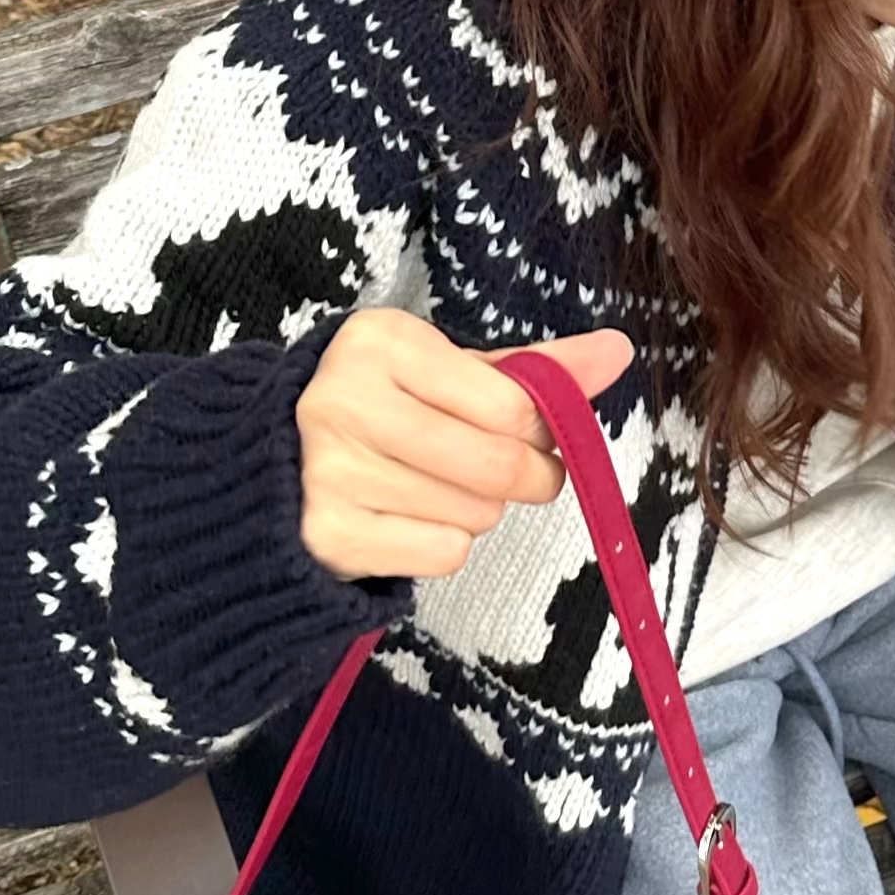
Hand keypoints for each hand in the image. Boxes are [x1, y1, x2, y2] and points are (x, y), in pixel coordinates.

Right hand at [296, 309, 634, 581]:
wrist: (275, 464)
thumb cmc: (385, 408)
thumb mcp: (450, 370)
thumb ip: (535, 366)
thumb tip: (618, 350)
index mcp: (379, 342)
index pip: (511, 405)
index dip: (541, 429)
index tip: (534, 433)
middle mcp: (345, 400)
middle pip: (497, 465)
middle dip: (528, 477)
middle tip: (519, 473)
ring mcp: (330, 471)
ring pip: (474, 513)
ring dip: (479, 509)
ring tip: (439, 486)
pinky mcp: (329, 534)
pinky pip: (443, 552)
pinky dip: (445, 542)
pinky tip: (409, 516)